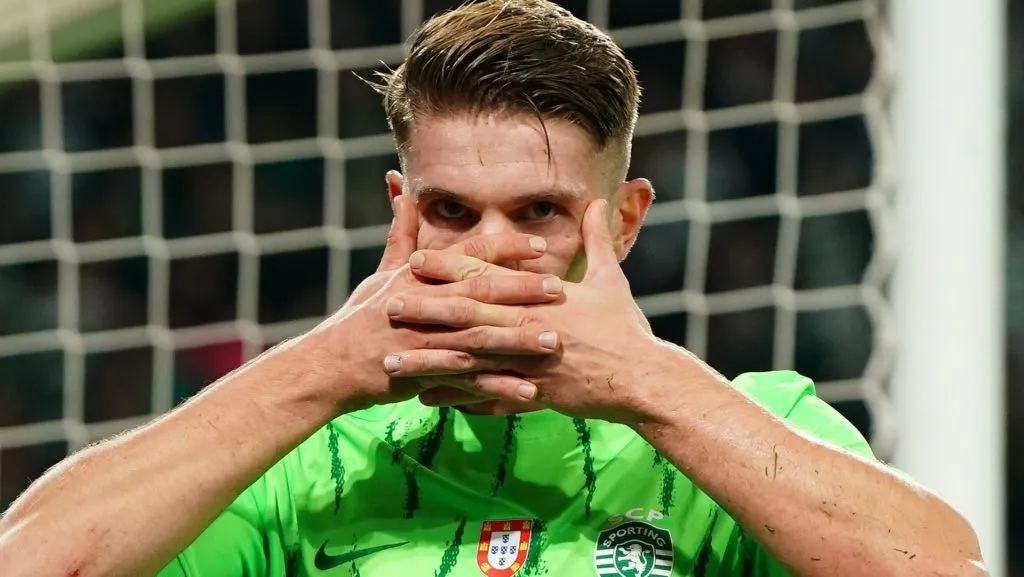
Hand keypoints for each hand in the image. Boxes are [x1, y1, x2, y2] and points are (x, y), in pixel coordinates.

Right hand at [306, 195, 564, 412]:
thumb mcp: (383, 272)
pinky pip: (469, 383)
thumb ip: (402, 234)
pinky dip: (499, 387)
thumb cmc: (362, 317)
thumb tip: (401, 189)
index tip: (540, 243)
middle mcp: (426, 304)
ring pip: (479, 339)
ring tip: (554, 342)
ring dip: (518, 341)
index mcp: (420, 277)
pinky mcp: (426, 374)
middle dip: (521, 291)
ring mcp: (426, 340)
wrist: (331, 365)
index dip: (504, 248)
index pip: (468, 255)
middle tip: (560, 290)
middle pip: (480, 294)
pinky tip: (532, 390)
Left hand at [384, 199, 686, 423]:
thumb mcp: (612, 279)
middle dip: (425, 310)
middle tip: (387, 305)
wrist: (643, 379)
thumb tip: (596, 201)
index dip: (449, 267)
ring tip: (393, 362)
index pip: (487, 276)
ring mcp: (529, 363)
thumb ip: (596, 240)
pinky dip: (457, 399)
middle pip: (468, 316)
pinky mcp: (534, 395)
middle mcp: (530, 327)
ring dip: (428, 360)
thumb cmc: (626, 328)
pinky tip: (428, 400)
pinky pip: (487, 397)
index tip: (414, 260)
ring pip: (469, 361)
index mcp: (542, 296)